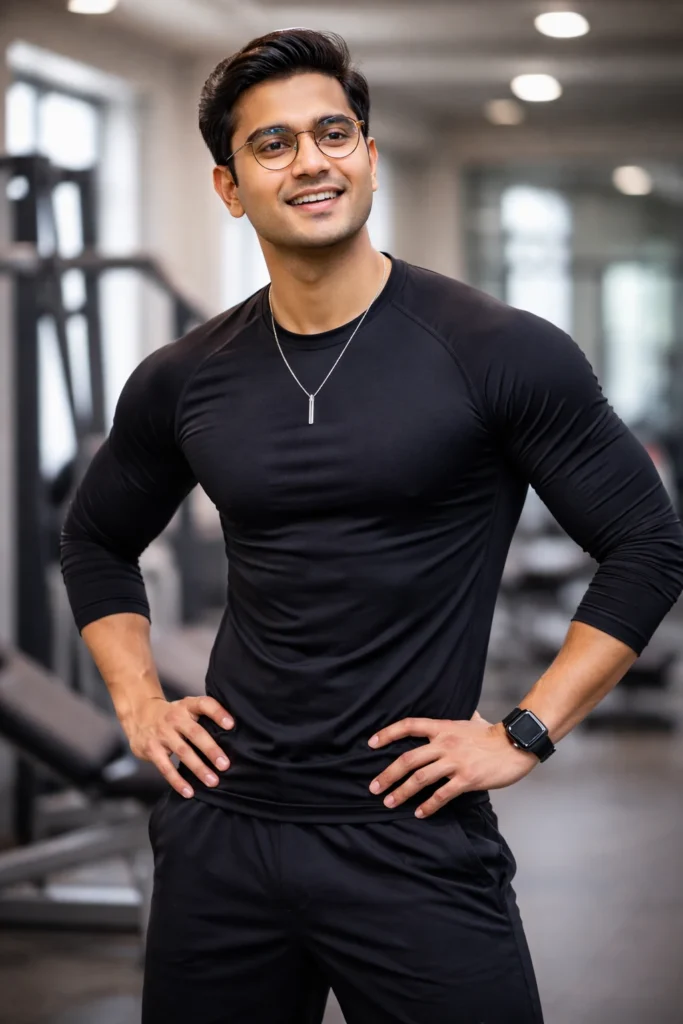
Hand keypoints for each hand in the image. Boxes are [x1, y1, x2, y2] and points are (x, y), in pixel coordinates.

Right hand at [126, 695, 233, 798]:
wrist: (139, 715)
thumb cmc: (172, 715)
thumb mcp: (186, 708)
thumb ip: (204, 718)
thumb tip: (234, 736)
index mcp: (187, 706)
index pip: (204, 704)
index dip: (218, 713)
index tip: (231, 725)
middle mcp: (175, 717)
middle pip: (196, 733)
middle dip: (211, 750)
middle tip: (225, 765)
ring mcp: (162, 733)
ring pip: (183, 752)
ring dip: (199, 768)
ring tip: (213, 781)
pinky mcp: (152, 749)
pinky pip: (166, 767)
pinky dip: (178, 781)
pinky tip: (189, 792)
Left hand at [367, 711, 537, 817]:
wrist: (515, 745)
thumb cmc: (493, 734)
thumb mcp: (473, 721)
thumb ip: (464, 718)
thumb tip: (467, 713)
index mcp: (443, 728)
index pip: (409, 726)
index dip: (388, 733)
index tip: (371, 743)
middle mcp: (445, 743)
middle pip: (408, 758)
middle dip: (388, 774)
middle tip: (373, 787)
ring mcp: (455, 762)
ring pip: (420, 778)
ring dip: (402, 792)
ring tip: (389, 802)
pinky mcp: (467, 779)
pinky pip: (442, 794)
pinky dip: (429, 805)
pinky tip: (419, 813)